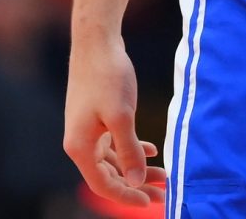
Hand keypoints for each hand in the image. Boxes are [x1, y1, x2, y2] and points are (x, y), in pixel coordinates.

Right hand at [63, 35, 165, 204]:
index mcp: (80, 147)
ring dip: (138, 169)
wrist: (96, 42)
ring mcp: (88, 130)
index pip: (102, 184)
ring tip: (165, 175)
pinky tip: (152, 150)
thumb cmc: (107, 76)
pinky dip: (133, 149)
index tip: (150, 203)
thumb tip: (136, 182)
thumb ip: (129, 151)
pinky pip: (114, 143)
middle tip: (164, 196)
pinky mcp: (96, 118)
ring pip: (114, 160)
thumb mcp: (122, 116)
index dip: (126, 197)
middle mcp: (80, 143)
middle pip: (109, 176)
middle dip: (136, 186)